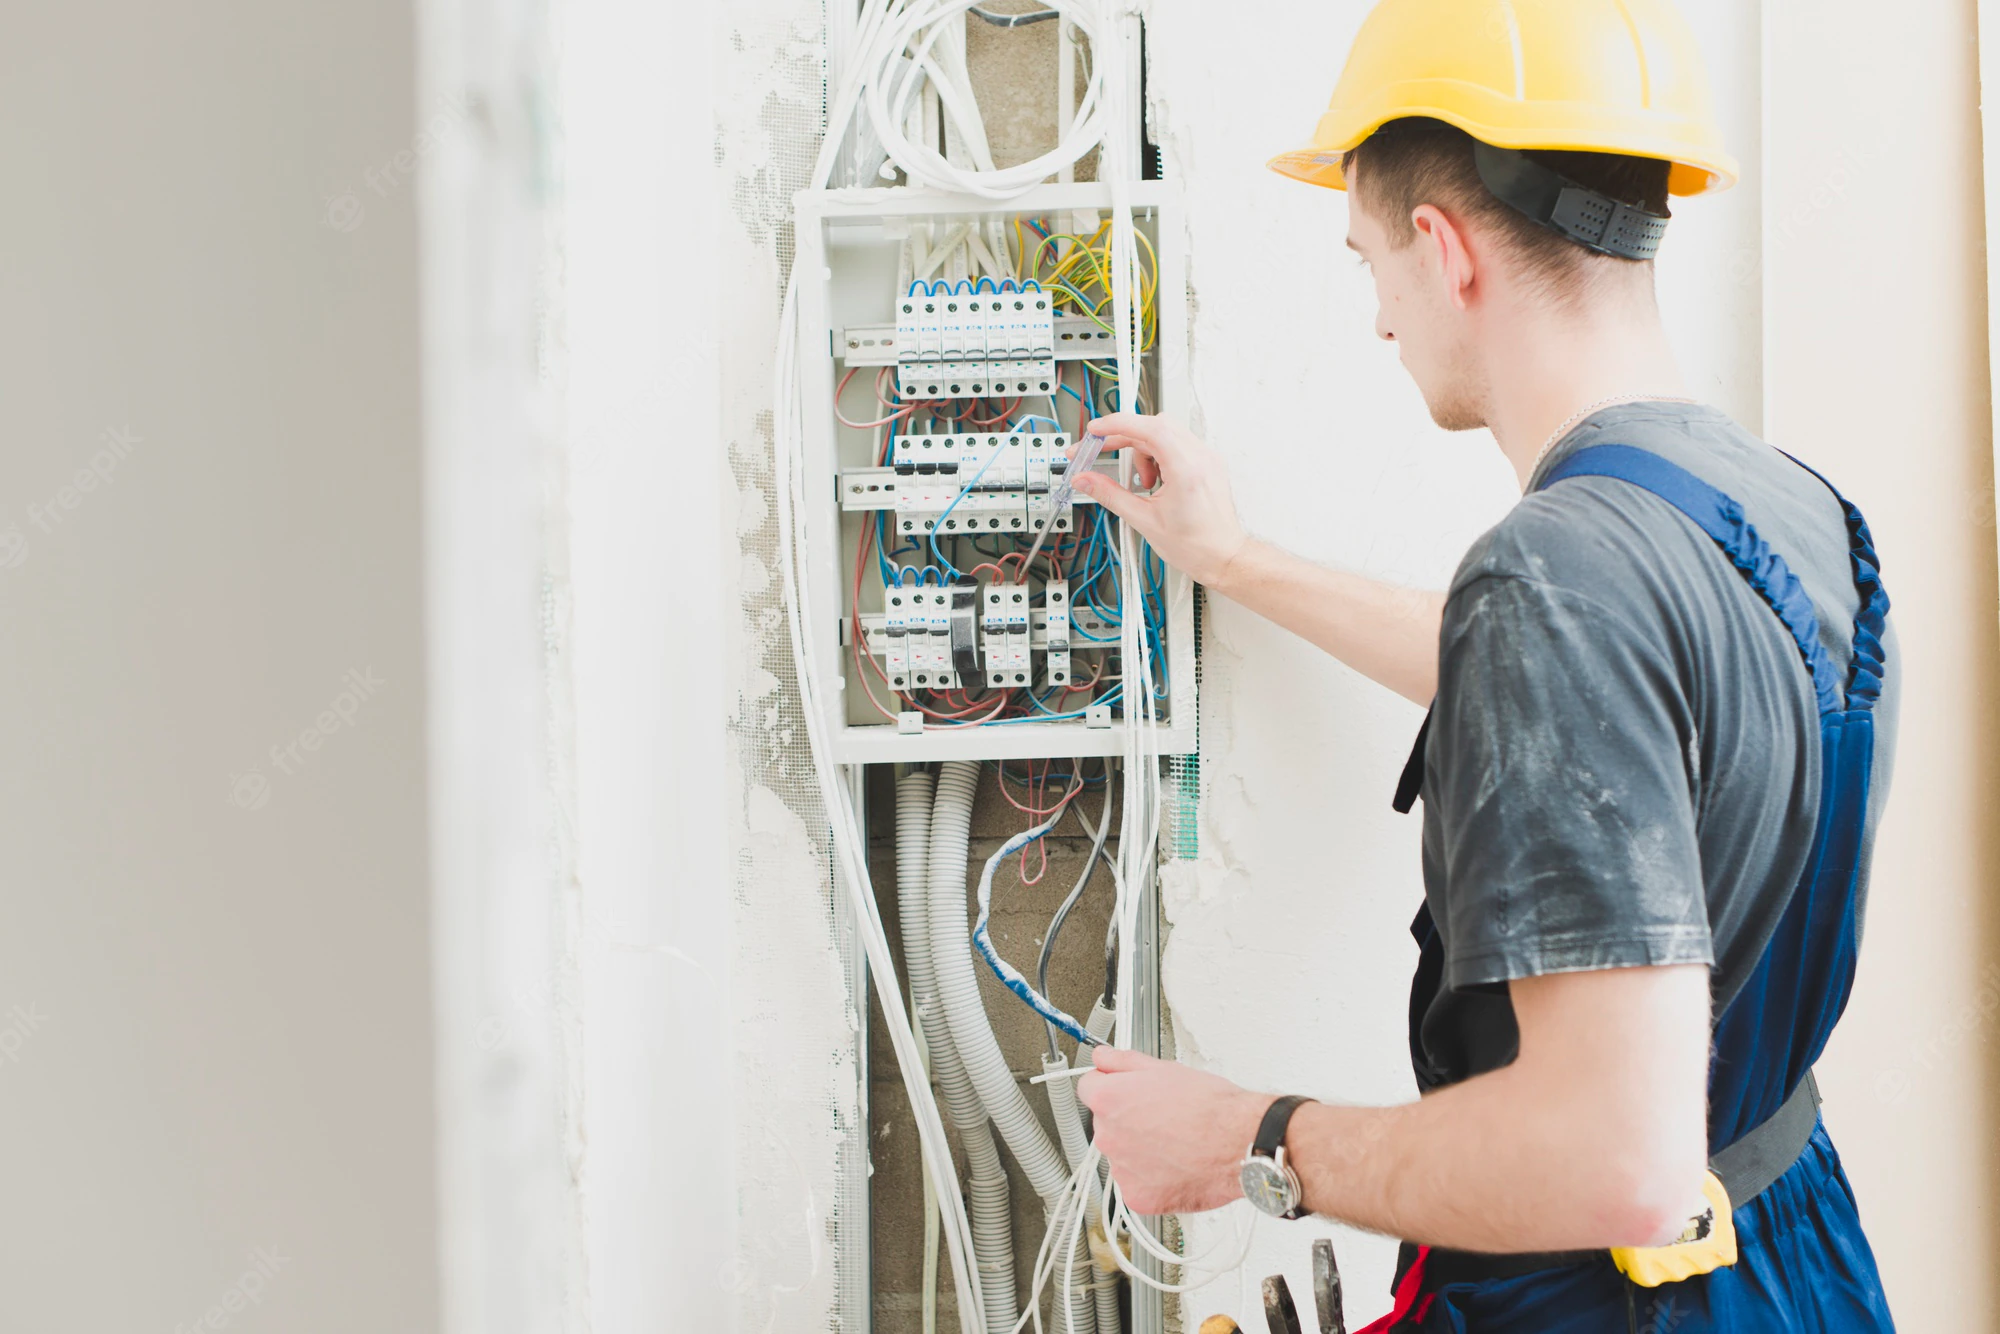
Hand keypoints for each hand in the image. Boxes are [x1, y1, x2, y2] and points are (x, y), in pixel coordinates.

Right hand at [1075, 413, 1250, 588]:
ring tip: (1142, 483)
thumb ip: (1110, 495)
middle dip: (1124, 438)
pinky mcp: (1207, 462)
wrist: (1222, 557)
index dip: (1117, 424)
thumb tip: (1085, 480)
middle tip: (1101, 453)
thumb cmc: (1195, 546)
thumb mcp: (1143, 520)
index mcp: (1186, 470)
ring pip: (1164, 433)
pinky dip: (1158, 455)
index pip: (1149, 428)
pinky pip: (1176, 444)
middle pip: (1154, 427)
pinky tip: (1154, 481)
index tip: (1096, 431)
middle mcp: (1201, 457)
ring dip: (1142, 451)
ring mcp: (1207, 458)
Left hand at [1076, 1046, 1267, 1214]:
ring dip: (1139, 1150)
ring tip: (1175, 1142)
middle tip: (1161, 1117)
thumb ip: (1121, 1061)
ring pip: (1122, 1155)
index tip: (1125, 1090)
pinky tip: (1176, 1164)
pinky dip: (1152, 1178)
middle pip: (1105, 1123)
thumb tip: (1101, 1057)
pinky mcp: (1139, 1197)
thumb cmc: (1210, 1107)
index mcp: (1109, 1101)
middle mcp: (1108, 1137)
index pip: (1088, 1088)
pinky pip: (1136, 1184)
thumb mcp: (1163, 1068)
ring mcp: (1122, 1171)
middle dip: (1126, 1119)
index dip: (1109, 1085)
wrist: (1240, 1144)